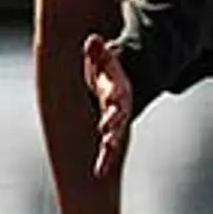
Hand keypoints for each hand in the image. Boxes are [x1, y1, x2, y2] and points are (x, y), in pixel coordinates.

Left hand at [83, 34, 132, 179]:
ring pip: (114, 137)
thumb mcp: (102, 58)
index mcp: (117, 89)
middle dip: (113, 127)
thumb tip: (92, 40)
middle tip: (108, 137)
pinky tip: (99, 173)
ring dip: (109, 148)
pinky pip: (108, 148)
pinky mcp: (111, 131)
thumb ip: (97, 50)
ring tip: (103, 162)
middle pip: (117, 118)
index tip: (109, 108)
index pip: (116, 96)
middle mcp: (119, 108)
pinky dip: (105, 160)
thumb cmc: (105, 70)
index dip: (113, 101)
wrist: (118, 83)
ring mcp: (116, 121)